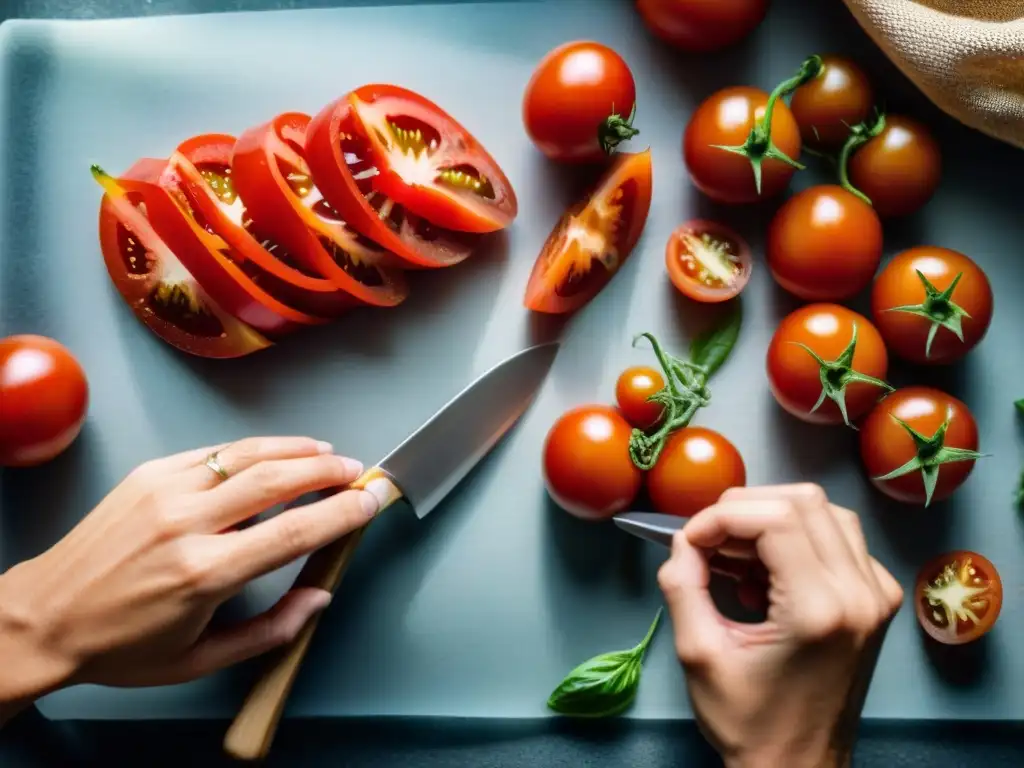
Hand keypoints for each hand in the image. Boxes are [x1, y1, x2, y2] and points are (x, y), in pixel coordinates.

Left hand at [0, 436, 382, 710]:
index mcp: (204, 574)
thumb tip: (319, 596)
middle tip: (357, 473)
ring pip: (246, 455)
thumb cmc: (120, 646)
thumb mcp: (200, 660)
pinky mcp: (148, 474)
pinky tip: (274, 453)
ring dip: (295, 450)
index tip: (370, 501)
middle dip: (328, 472)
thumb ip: (271, 630)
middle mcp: (186, 524)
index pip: (294, 530)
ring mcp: (163, 492)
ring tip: (326, 453)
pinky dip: (252, 449)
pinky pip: (212, 453)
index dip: (342, 513)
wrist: (44, 617)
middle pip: (277, 480)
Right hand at [657, 484, 902, 767]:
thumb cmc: (749, 723)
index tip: (691, 540)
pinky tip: (767, 574)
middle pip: (804, 501)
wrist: (800, 767)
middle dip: (744, 509)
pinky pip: (839, 538)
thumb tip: (683, 540)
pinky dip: (796, 539)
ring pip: (825, 511)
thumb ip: (683, 585)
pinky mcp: (878, 599)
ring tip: (736, 557)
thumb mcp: (698, 654)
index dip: (722, 515)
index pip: (775, 516)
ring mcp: (877, 594)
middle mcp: (860, 594)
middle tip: (709, 543)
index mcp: (818, 610)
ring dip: (771, 519)